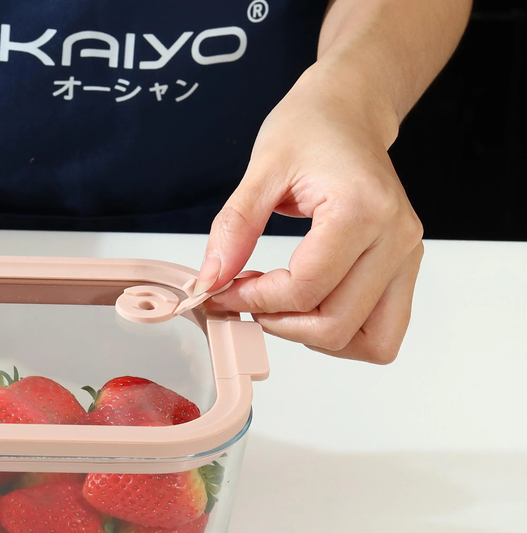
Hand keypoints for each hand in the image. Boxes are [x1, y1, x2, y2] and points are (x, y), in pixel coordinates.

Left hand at [196, 63, 424, 363]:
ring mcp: (405, 256)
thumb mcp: (261, 170)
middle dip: (279, 322)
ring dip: (312, 335)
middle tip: (244, 299)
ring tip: (276, 304)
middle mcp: (394, 239)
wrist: (348, 110)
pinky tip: (304, 304)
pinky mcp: (403, 268)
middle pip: (336, 324)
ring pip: (368, 341)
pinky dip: (339, 332)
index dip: (253, 300)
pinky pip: (380, 330)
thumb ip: (233, 228)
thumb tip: (209, 280)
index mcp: (362, 210)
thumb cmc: (312, 127)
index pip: (306, 289)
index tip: (220, 290)